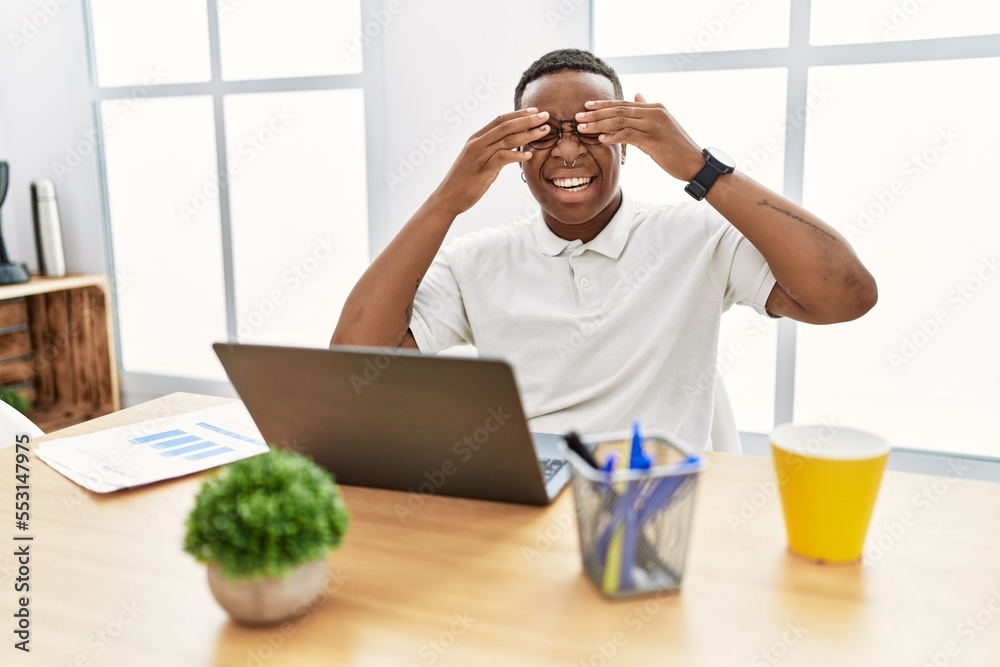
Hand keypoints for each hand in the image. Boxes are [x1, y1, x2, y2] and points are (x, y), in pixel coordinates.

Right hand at [432, 108, 550, 217]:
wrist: (447, 198)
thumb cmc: (464, 181)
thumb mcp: (478, 161)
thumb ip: (492, 151)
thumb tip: (511, 148)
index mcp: (476, 139)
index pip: (500, 120)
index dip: (518, 114)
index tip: (535, 111)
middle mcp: (477, 143)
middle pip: (506, 126)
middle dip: (528, 119)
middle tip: (546, 116)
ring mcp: (479, 156)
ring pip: (507, 139)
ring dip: (528, 134)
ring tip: (544, 131)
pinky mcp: (482, 170)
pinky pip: (502, 158)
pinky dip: (517, 155)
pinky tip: (529, 155)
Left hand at [575, 93, 703, 181]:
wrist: (694, 163)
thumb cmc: (677, 148)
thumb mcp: (662, 125)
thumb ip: (647, 110)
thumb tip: (638, 95)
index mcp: (655, 107)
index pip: (624, 104)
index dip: (604, 105)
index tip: (587, 106)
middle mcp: (654, 112)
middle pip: (619, 110)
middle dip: (596, 113)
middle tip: (578, 116)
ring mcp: (654, 124)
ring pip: (620, 121)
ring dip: (599, 124)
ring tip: (582, 127)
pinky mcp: (653, 139)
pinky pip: (628, 135)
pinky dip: (612, 136)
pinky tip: (600, 140)